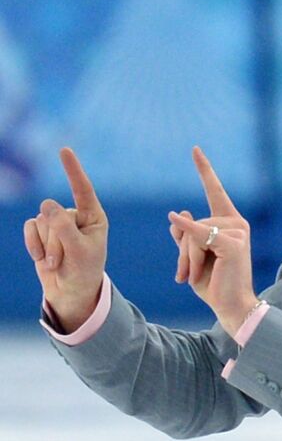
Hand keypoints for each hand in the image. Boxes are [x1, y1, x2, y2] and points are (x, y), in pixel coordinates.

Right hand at [24, 148, 108, 328]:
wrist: (70, 291)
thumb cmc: (83, 271)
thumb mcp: (79, 251)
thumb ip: (64, 228)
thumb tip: (46, 204)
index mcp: (94, 217)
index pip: (82, 189)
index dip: (72, 170)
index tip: (64, 150)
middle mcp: (75, 215)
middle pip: (54, 213)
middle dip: (56, 240)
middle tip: (66, 259)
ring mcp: (56, 222)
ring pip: (40, 222)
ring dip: (46, 246)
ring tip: (58, 262)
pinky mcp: (40, 231)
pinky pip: (29, 228)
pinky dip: (33, 245)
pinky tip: (42, 259)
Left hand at [166, 146, 256, 334]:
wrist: (231, 306)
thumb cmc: (213, 283)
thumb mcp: (193, 257)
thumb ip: (186, 235)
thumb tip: (180, 211)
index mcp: (230, 223)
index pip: (215, 191)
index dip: (205, 170)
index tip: (195, 150)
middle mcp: (237, 223)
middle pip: (193, 222)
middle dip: (183, 250)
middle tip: (184, 275)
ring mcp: (238, 233)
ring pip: (193, 232)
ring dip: (186, 257)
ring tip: (191, 277)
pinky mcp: (232, 244)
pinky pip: (199, 235)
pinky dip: (186, 231)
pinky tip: (174, 219)